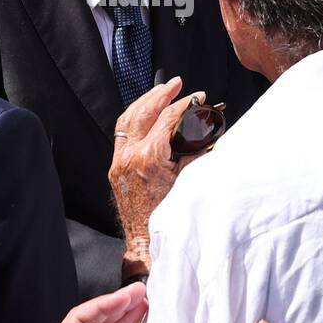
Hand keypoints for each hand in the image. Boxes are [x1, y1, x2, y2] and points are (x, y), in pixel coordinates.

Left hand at [108, 76, 209, 273]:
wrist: (146, 239)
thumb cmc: (169, 215)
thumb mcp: (188, 180)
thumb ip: (195, 153)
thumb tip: (206, 132)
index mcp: (149, 157)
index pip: (168, 118)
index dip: (186, 104)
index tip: (199, 98)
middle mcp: (130, 155)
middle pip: (143, 111)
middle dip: (162, 93)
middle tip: (177, 83)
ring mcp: (119, 160)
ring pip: (127, 119)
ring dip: (145, 101)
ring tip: (160, 91)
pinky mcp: (116, 166)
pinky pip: (123, 133)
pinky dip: (135, 118)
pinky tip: (145, 112)